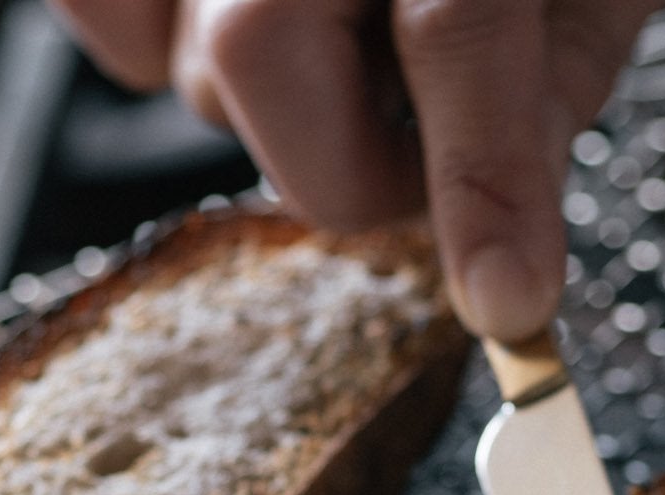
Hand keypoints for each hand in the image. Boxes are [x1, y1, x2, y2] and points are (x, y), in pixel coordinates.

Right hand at [51, 0, 660, 340]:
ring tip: (348, 41)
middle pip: (256, 50)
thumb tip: (503, 241)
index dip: (483, 181)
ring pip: (186, 64)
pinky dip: (162, 52)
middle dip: (345, 157)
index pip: (454, 29)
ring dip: (275, 101)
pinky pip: (112, 26)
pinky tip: (260, 26)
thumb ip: (552, 85)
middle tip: (415, 158)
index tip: (505, 297)